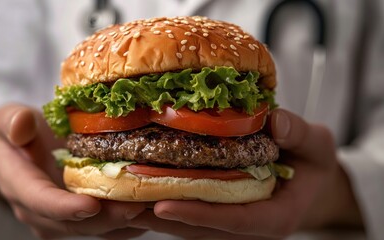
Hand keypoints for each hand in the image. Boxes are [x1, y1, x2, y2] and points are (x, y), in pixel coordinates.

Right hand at [0, 104, 146, 238]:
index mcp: (20, 185)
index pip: (39, 201)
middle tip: (136, 206)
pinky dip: (130, 221)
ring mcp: (62, 220)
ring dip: (123, 222)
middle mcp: (40, 211)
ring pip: (95, 228)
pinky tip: (152, 208)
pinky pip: (107, 227)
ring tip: (151, 207)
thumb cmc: (21, 136)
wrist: (25, 158)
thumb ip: (11, 121)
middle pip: (74, 223)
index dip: (63, 207)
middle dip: (106, 218)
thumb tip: (21, 125)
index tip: (90, 205)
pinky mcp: (82, 221)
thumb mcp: (9, 120)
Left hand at [128, 109, 362, 238]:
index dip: (199, 215)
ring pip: (187, 224)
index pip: (233, 221)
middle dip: (162, 216)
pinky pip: (188, 211)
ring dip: (154, 212)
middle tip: (126, 200)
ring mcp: (230, 222)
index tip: (164, 205)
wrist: (309, 181)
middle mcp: (247, 226)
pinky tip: (139, 185)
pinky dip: (164, 200)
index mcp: (274, 217)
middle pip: (199, 227)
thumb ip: (301, 135)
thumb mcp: (317, 145)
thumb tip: (276, 123)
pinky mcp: (218, 213)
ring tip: (121, 195)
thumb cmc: (313, 164)